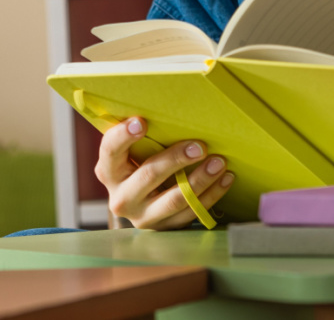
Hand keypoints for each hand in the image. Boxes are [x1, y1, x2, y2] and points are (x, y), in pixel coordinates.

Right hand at [95, 117, 234, 229]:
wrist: (142, 206)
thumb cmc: (139, 167)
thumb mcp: (131, 155)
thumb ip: (140, 138)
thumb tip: (169, 105)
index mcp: (108, 171)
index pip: (110, 151)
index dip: (123, 136)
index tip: (142, 122)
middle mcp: (121, 197)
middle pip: (149, 175)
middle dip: (176, 159)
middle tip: (200, 146)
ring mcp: (143, 217)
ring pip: (175, 199)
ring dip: (201, 179)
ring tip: (219, 163)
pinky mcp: (164, 228)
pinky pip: (191, 212)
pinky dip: (212, 195)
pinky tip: (225, 178)